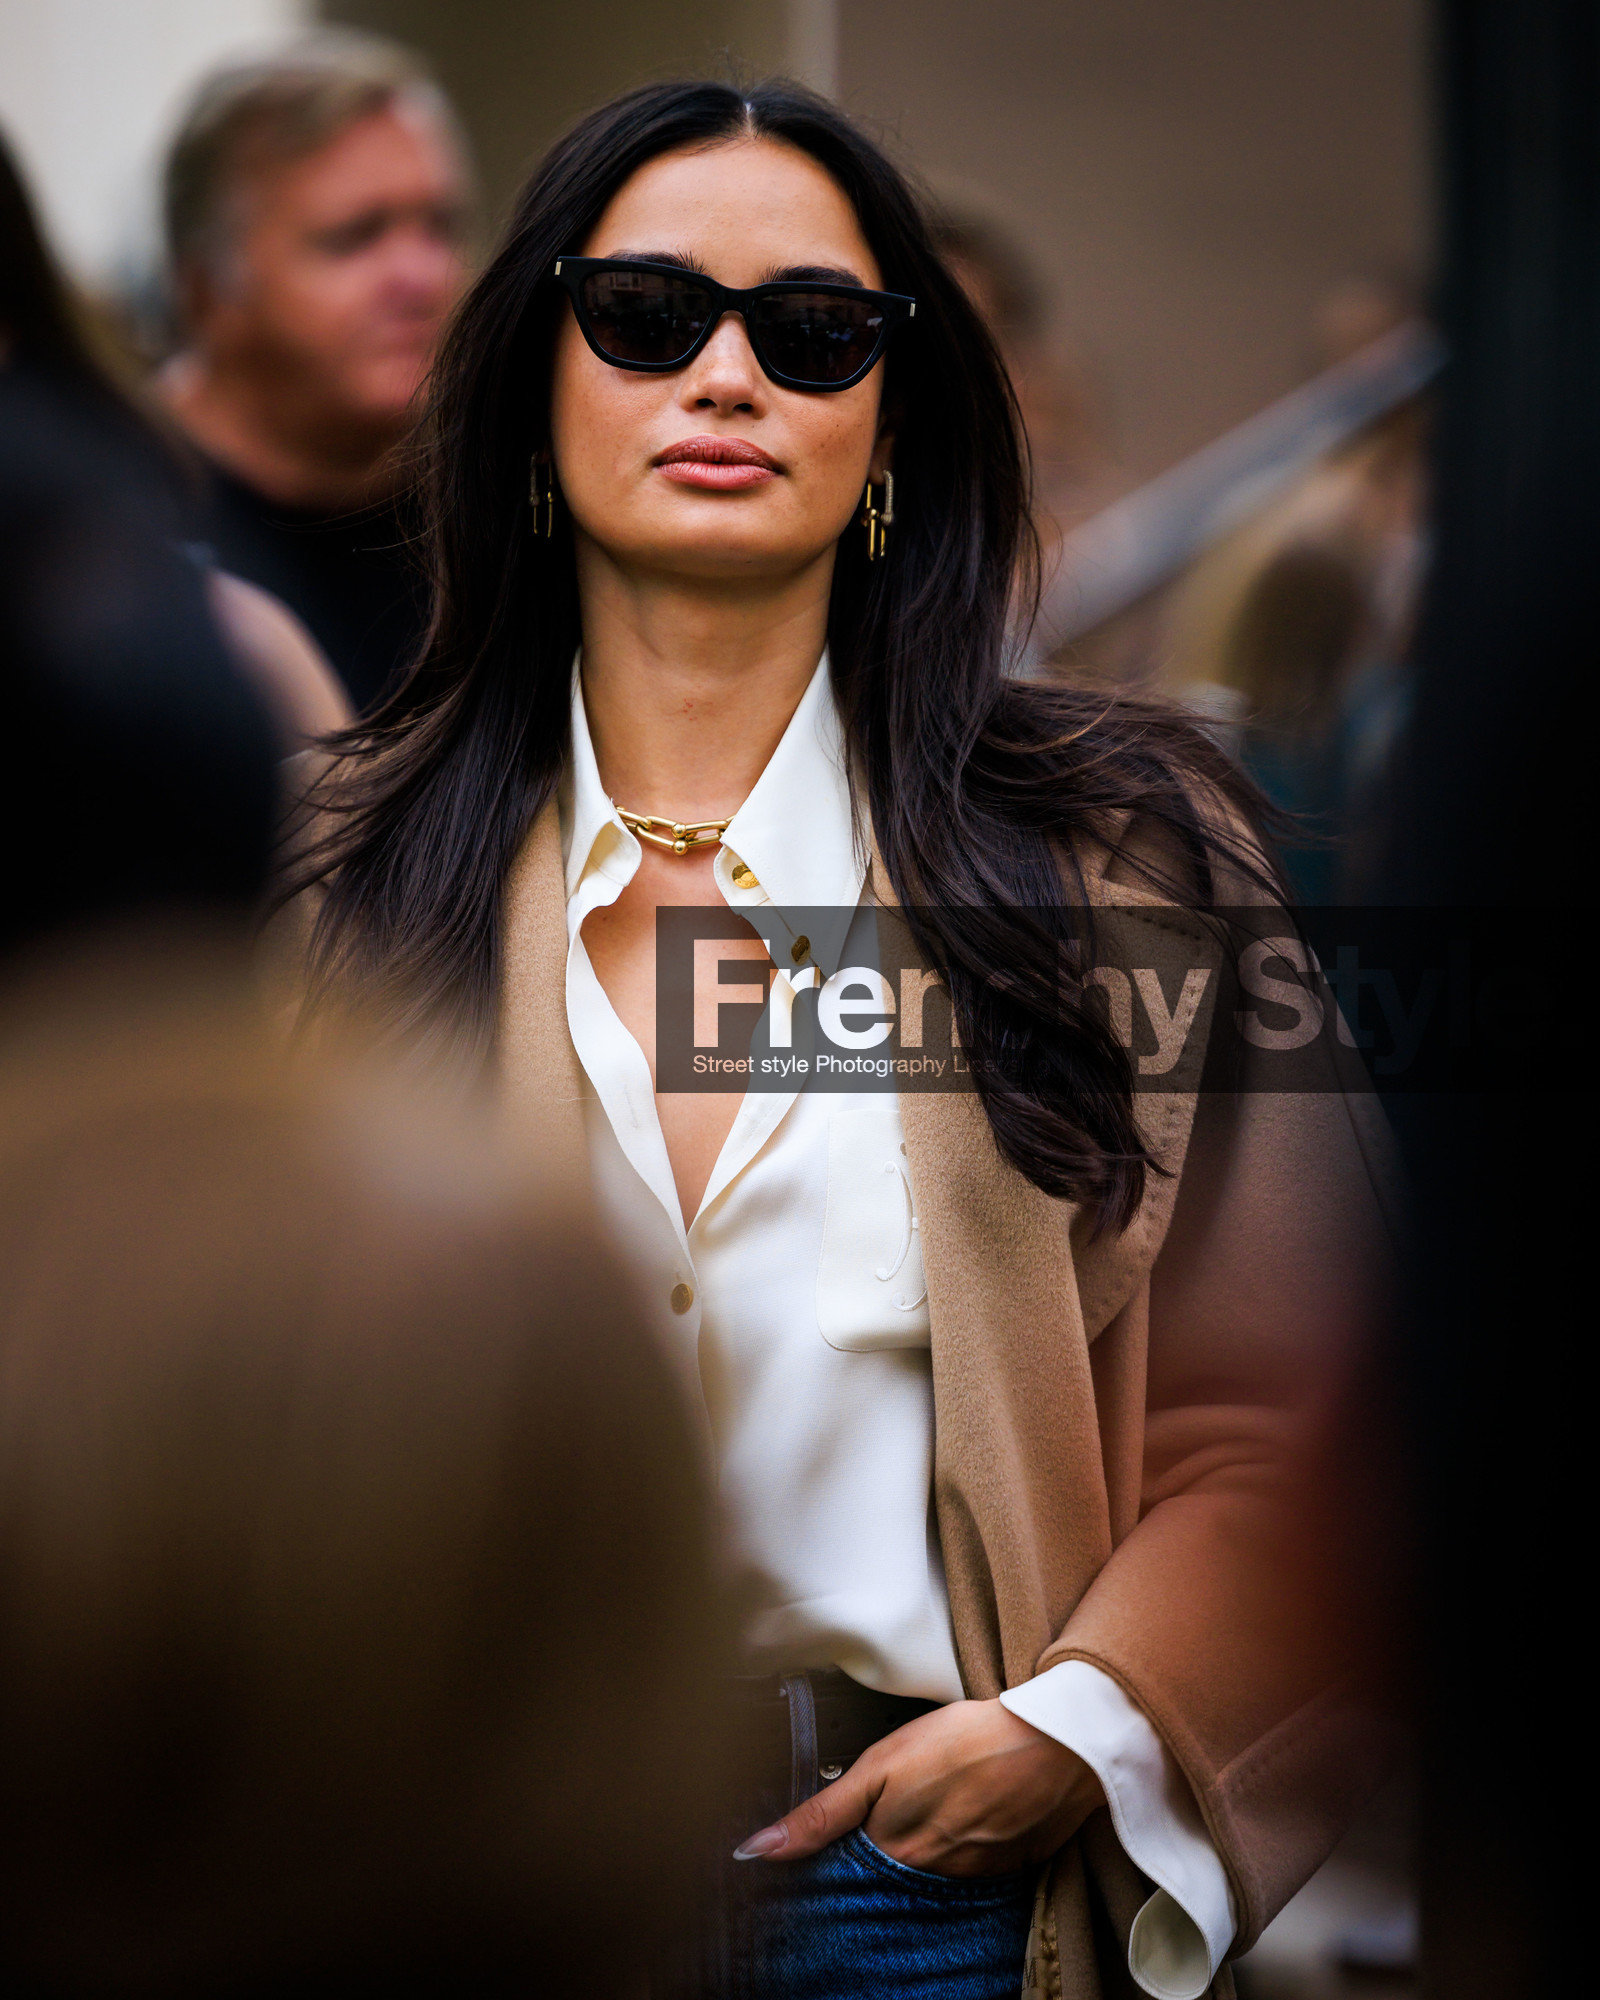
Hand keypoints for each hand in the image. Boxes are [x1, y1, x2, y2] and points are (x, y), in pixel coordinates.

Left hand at [733, 1697, 1104, 1876]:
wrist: (1058, 1741)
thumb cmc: (970, 1740)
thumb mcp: (882, 1762)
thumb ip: (821, 1813)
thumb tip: (759, 1851)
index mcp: (895, 1855)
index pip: (847, 1879)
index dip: (830, 1865)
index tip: (818, 1855)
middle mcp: (931, 1880)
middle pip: (887, 1884)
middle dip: (874, 1864)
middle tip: (882, 1823)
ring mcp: (973, 1878)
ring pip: (927, 1881)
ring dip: (918, 1858)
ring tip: (924, 1816)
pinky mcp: (1008, 1870)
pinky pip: (969, 1874)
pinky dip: (957, 1853)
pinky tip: (962, 1820)